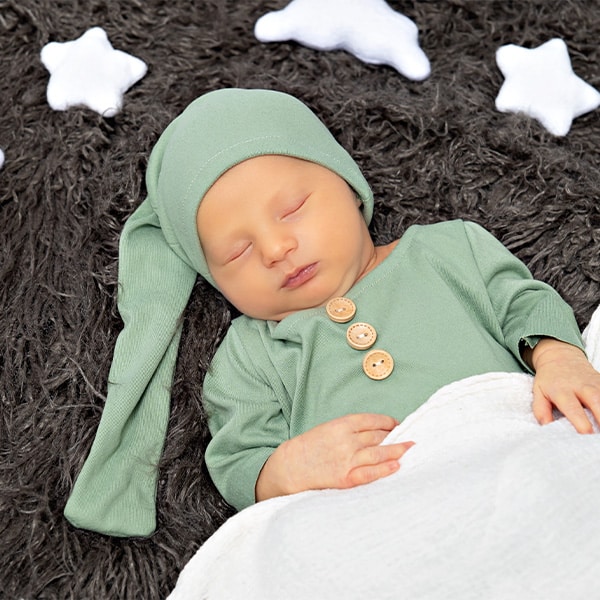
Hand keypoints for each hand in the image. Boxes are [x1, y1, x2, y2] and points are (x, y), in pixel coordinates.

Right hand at [255, 413, 413, 501]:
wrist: (289, 467)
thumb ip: (351, 430)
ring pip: (379, 453)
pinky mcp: (346, 478)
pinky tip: (397, 465)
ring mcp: (347, 460)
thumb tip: (378, 433)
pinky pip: (371, 473)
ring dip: (397, 450)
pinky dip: (385, 469)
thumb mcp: (328, 429)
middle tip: (409, 437)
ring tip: (410, 448)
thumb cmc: (309, 447)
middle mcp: (346, 440)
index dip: (389, 422)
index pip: (373, 420)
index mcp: (341, 424)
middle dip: (395, 436)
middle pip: (379, 436)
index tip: (397, 425)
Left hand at [527, 338, 599, 432]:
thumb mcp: (538, 392)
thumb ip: (541, 410)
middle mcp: (581, 386)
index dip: (581, 423)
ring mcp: (595, 383)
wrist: (560, 356)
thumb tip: (546, 426)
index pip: (573, 408)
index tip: (586, 435)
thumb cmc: (549, 379)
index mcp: (562, 391)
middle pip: (596, 401)